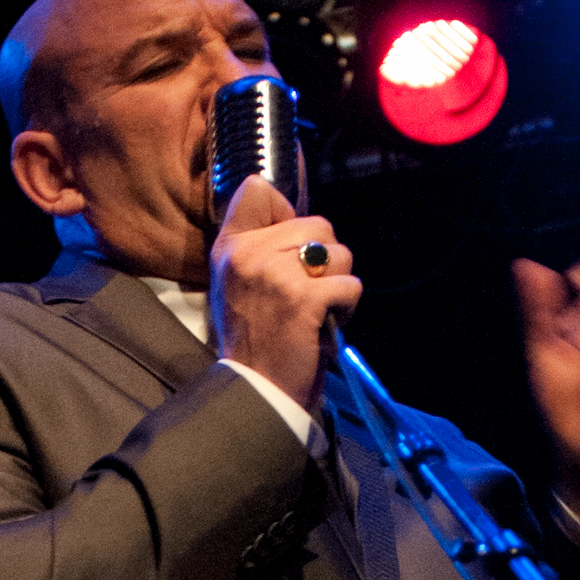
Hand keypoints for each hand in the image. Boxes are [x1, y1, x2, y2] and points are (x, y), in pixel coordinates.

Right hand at [209, 173, 361, 414]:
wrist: (257, 389)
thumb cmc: (256, 339)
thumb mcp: (239, 283)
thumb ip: (260, 245)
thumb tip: (297, 216)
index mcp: (230, 247)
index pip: (258, 190)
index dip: (287, 214)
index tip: (287, 247)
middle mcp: (248, 254)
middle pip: (317, 223)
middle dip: (325, 260)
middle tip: (308, 293)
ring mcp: (276, 274)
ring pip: (338, 253)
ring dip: (338, 283)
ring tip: (316, 309)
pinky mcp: (303, 298)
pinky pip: (349, 284)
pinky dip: (347, 306)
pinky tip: (326, 323)